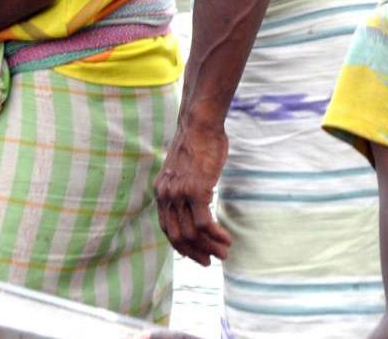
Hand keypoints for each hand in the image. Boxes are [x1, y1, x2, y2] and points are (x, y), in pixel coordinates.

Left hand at [155, 120, 232, 265]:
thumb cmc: (197, 144)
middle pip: (178, 236)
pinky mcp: (196, 191)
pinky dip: (216, 236)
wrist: (199, 125)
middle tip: (209, 262)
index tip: (194, 256)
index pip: (167, 228)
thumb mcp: (182, 170)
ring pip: (193, 233)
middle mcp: (166, 195)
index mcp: (161, 191)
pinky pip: (205, 224)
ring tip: (224, 253)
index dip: (181, 246)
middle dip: (194, 253)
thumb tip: (198, 200)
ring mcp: (179, 194)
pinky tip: (227, 239)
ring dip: (210, 247)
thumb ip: (184, 187)